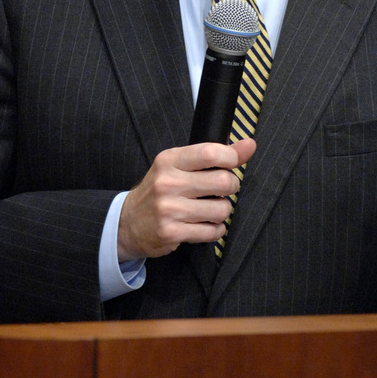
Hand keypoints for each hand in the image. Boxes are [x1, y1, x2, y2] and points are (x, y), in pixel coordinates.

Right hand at [116, 138, 256, 260]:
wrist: (127, 222)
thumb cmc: (159, 191)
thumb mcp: (179, 167)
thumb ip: (215, 156)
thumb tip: (249, 145)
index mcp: (169, 161)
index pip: (210, 153)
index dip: (231, 158)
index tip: (231, 164)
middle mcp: (167, 183)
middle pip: (222, 182)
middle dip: (231, 187)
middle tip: (222, 190)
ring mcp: (169, 209)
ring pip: (221, 209)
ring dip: (222, 211)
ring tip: (211, 209)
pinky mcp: (171, 232)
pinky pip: (212, 232)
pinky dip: (215, 230)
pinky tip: (205, 225)